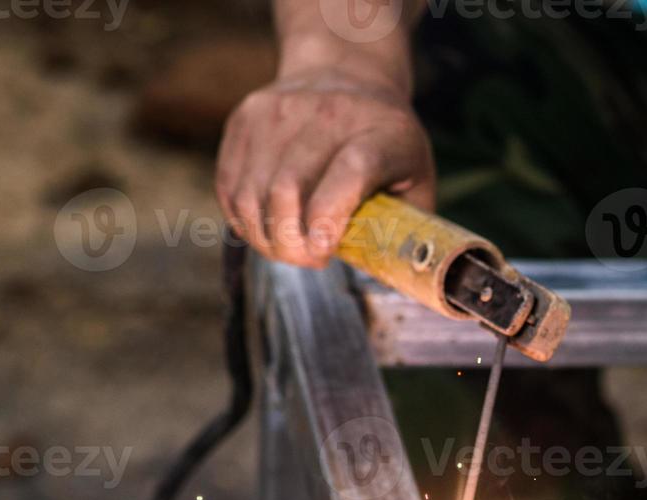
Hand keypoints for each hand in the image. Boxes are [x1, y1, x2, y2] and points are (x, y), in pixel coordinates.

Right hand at [215, 67, 435, 267]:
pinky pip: (230, 186)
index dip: (330, 219)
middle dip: (291, 244)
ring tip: (288, 249)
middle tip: (308, 260)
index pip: (351, 171)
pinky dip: (243, 219)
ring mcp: (278, 112)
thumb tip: (391, 276)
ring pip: (251, 194)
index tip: (322, 253)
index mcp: (381, 133)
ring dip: (265, 238)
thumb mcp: (416, 178)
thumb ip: (405, 226)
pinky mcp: (245, 118)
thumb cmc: (385, 143)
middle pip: (288, 190)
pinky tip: (267, 228)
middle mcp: (326, 115)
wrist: (344, 75)